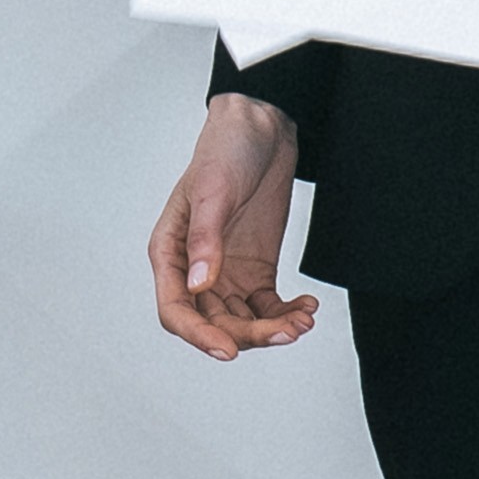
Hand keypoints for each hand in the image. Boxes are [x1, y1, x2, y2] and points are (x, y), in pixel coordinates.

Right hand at [150, 92, 317, 361]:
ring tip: (303, 320)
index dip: (199, 336)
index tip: (228, 350)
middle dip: (249, 335)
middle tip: (287, 332)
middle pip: (215, 323)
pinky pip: (268, 306)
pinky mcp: (256, 271)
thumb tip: (198, 285)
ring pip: (244, 321)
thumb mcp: (214, 192)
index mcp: (170, 253)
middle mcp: (195, 271)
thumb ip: (206, 239)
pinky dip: (286, 313)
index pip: (176, 310)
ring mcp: (227, 273)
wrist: (262, 127)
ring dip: (273, 329)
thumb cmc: (225, 150)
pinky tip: (307, 308)